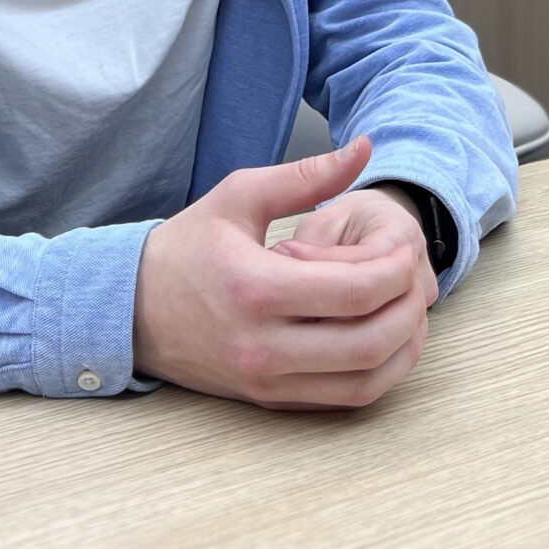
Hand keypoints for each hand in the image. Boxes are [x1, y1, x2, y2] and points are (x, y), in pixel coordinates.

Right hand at [132, 134, 431, 409]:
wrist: (130, 311)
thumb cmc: (185, 250)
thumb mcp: (239, 196)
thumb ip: (306, 175)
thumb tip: (365, 149)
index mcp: (256, 288)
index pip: (355, 291)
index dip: (397, 270)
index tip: (406, 249)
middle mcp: (262, 345)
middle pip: (369, 342)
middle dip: (409, 310)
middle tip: (417, 280)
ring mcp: (267, 379)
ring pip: (364, 382)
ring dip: (403, 349)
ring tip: (409, 310)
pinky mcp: (270, 399)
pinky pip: (343, 399)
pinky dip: (378, 373)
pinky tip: (386, 340)